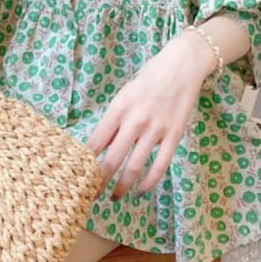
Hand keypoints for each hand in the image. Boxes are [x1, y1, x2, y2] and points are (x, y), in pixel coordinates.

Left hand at [84, 32, 216, 201]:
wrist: (182, 64)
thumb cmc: (150, 77)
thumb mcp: (125, 93)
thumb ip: (115, 119)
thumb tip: (101, 145)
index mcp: (118, 107)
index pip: (97, 140)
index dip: (86, 161)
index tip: (77, 174)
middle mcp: (135, 119)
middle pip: (112, 158)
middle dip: (100, 180)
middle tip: (91, 195)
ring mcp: (156, 128)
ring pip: (135, 166)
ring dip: (123, 186)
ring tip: (114, 197)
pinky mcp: (174, 134)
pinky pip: (161, 164)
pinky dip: (150, 182)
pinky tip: (141, 191)